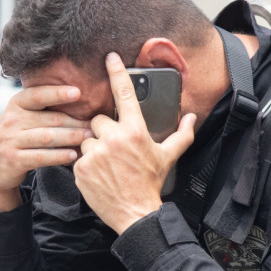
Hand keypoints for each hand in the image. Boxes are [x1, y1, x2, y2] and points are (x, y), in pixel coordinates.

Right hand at [0, 85, 91, 211]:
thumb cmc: (18, 139)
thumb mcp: (23, 119)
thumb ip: (43, 109)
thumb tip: (79, 98)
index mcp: (16, 104)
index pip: (38, 95)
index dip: (58, 93)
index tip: (78, 92)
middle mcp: (12, 120)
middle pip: (50, 119)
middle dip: (75, 122)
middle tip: (95, 125)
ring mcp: (10, 140)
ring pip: (47, 137)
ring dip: (71, 138)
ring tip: (89, 139)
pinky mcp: (13, 160)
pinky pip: (41, 156)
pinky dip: (58, 156)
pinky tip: (73, 156)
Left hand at [73, 53, 195, 233]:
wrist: (135, 213)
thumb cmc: (151, 184)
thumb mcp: (168, 157)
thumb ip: (182, 135)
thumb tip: (191, 118)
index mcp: (135, 131)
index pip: (125, 95)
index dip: (117, 73)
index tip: (110, 58)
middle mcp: (114, 139)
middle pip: (99, 120)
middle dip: (104, 132)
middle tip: (114, 149)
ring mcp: (95, 153)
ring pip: (87, 138)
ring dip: (94, 147)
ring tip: (106, 164)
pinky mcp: (81, 167)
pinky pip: (79, 156)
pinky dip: (86, 164)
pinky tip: (99, 174)